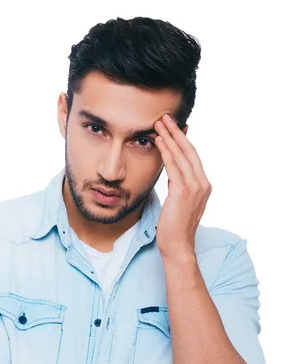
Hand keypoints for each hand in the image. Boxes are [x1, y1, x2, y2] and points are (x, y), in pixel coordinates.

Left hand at [153, 114, 212, 258]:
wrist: (178, 246)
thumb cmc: (174, 228)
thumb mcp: (178, 202)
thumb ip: (178, 186)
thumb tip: (171, 172)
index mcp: (203, 186)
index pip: (193, 157)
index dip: (183, 140)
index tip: (173, 126)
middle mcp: (203, 184)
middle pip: (190, 151)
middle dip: (177, 132)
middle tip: (165, 117)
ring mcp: (195, 187)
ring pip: (182, 155)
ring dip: (170, 137)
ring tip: (159, 123)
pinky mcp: (183, 192)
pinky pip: (174, 166)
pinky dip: (166, 151)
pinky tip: (158, 141)